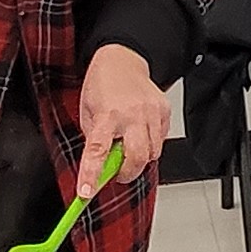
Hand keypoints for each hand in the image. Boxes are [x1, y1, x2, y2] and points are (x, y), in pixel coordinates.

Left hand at [78, 44, 169, 189]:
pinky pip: (161, 140)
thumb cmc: (102, 85)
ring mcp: (151, 112)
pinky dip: (150, 143)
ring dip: (139, 157)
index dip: (92, 175)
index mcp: (106, 115)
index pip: (97, 151)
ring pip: (153, 153)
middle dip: (127, 173)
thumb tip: (100, 168)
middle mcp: (132, 114)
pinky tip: (140, 131)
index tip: (86, 192)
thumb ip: (95, 140)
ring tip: (128, 144)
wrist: (123, 59)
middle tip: (117, 172)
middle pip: (137, 158)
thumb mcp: (88, 112)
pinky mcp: (164, 111)